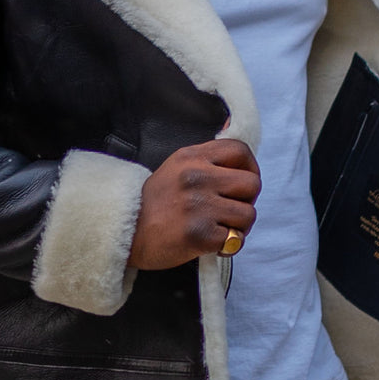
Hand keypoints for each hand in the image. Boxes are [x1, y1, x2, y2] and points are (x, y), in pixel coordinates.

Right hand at [127, 139, 260, 269]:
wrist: (127, 232)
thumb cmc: (155, 203)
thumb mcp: (177, 167)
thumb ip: (207, 158)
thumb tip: (236, 134)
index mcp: (191, 157)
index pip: (240, 150)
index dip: (250, 167)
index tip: (243, 182)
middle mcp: (196, 177)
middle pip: (252, 183)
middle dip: (247, 200)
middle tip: (231, 210)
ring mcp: (198, 206)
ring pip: (248, 214)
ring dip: (239, 226)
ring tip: (220, 228)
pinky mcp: (200, 234)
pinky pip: (236, 240)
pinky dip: (228, 245)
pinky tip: (211, 243)